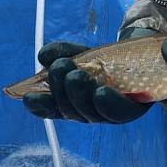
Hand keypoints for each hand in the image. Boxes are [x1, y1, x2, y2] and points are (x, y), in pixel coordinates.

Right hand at [22, 40, 151, 123]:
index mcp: (67, 101)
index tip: (30, 96)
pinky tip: (101, 91)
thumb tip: (43, 56)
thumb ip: (60, 52)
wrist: (137, 59)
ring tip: (77, 74)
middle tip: (61, 67)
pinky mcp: (129, 111)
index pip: (48, 108)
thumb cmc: (102, 60)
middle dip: (60, 89)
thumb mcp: (78, 53)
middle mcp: (84, 111)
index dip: (38, 105)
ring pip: (89, 112)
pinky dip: (107, 103)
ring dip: (80, 94)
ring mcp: (106, 114)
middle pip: (68, 109)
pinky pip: (117, 112)